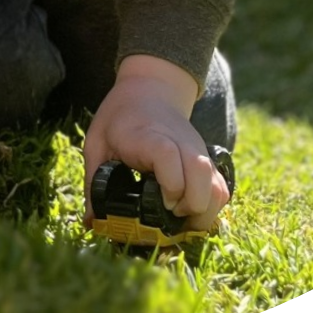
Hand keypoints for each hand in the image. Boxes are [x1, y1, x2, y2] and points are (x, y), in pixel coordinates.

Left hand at [83, 55, 229, 231]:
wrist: (150, 89)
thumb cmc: (120, 116)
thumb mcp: (97, 143)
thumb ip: (92, 181)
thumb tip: (91, 223)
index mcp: (150, 138)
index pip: (168, 157)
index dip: (169, 186)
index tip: (160, 202)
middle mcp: (181, 145)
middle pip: (202, 177)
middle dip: (190, 208)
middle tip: (169, 216)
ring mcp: (198, 153)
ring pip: (218, 189)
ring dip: (203, 212)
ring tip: (179, 218)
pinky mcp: (207, 160)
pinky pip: (221, 190)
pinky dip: (211, 207)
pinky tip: (190, 211)